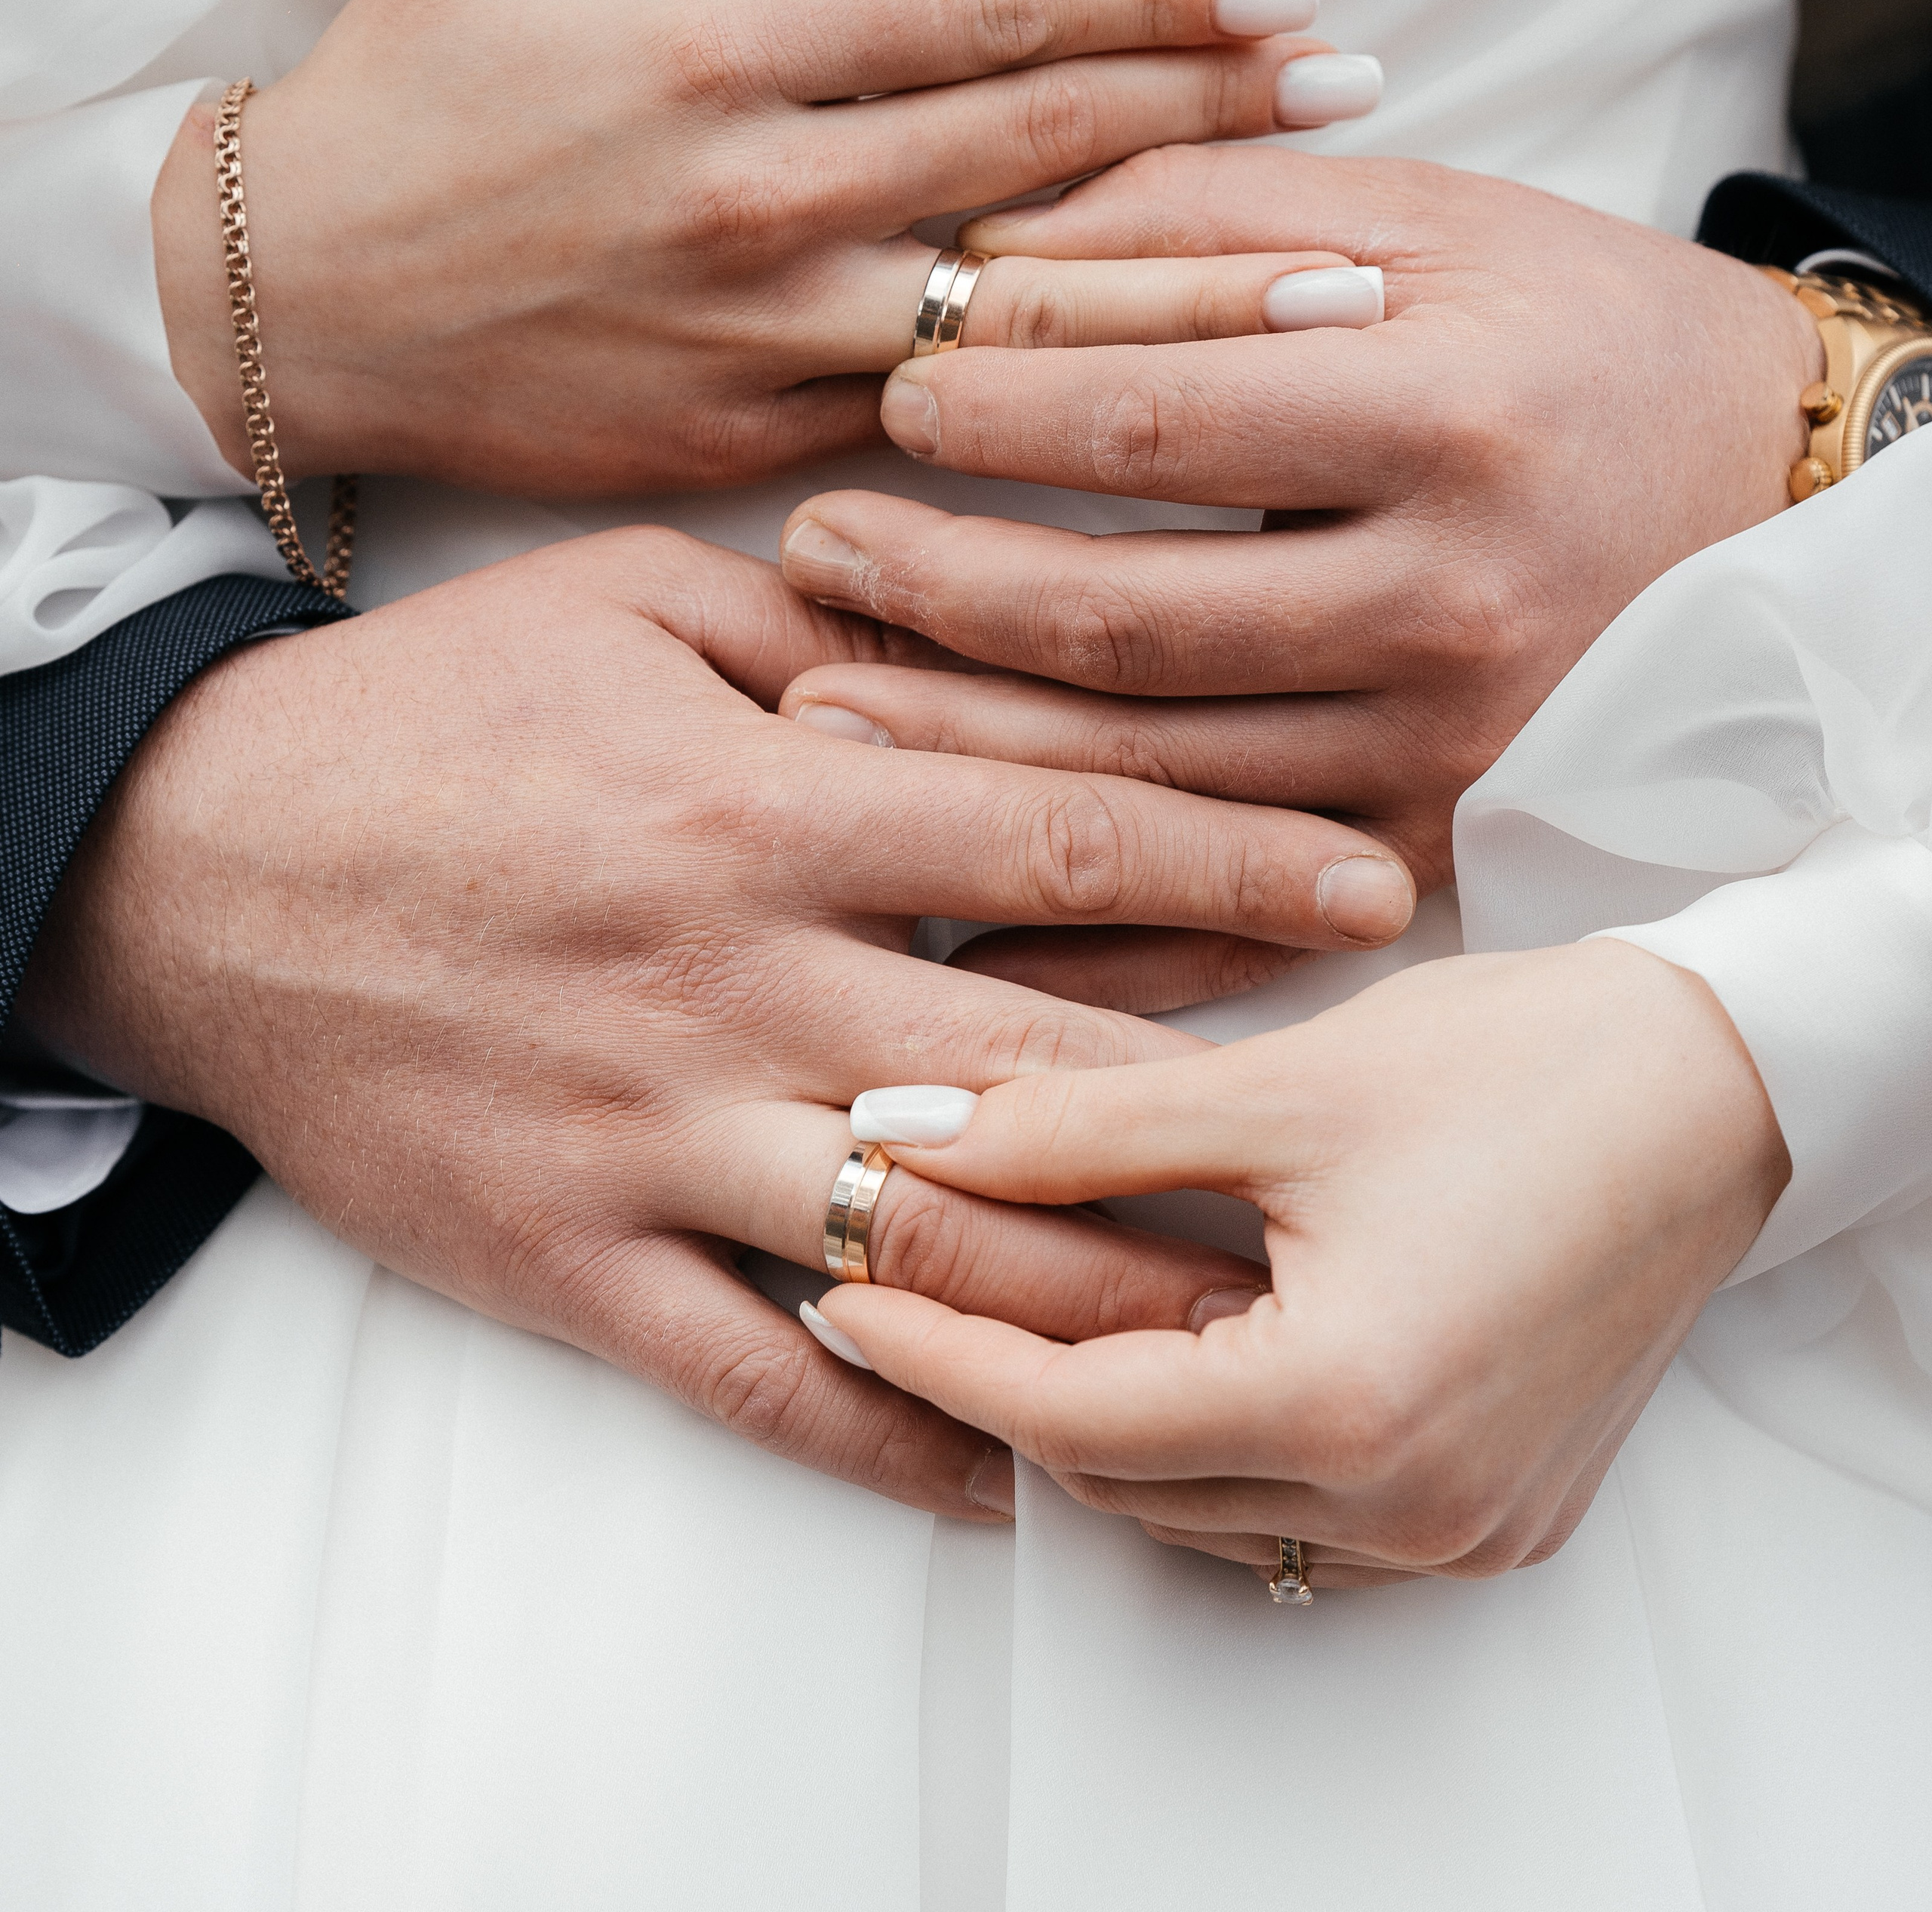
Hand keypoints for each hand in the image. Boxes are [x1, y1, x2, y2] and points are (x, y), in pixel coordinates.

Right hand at [16, 530, 1410, 1518]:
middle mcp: (730, 987)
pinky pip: (755, 1376)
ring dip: (1098, 1303)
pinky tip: (1010, 1473)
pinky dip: (892, 1439)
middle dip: (1227, 1109)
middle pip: (1038, 1072)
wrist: (188, 863)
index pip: (1059, 840)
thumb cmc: (421, 715)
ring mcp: (649, 1137)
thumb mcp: (623, 602)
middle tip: (1376, 1144)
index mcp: (760, 810)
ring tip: (1250, 1329)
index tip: (1378, 887)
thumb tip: (990, 646)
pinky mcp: (566, 1255)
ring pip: (923, 1251)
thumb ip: (824, 631)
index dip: (1237, 864)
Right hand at [152, 0, 1365, 496]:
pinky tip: (1170, 415)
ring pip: (1013, 319)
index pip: (984, 14)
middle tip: (1361, 105)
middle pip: (1034, 156)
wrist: (284, 315)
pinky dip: (1054, 415)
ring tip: (1340, 299)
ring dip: (1186, 303)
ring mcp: (760, 341)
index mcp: (716, 55)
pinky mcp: (744, 445)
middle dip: (1213, 123)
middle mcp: (760, 203)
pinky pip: (931, 430)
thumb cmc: (396, 105)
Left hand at [772, 148, 1823, 962]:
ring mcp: (1441, 748)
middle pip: (1122, 625)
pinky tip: (962, 917)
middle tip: (810, 552)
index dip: (988, 412)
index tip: (892, 389)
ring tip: (823, 699)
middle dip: (934, 592)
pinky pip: (1236, 920)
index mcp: (1440, 420)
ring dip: (966, 752)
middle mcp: (1442, 604)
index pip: (1149, 427)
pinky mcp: (1438, 841)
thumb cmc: (1583, 335)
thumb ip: (1208, 212)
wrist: (1780, 498)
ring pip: (1151, 783)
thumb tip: (989, 249)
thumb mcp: (1428, 221)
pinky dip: (1095, 935)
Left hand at [808, 940, 1789, 1584]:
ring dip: (1107, 1414)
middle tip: (909, 1286)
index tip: (844, 1296)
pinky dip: (1212, 1432)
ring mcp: (1461, 1521)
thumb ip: (1079, 1128)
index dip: (939, 1358)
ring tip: (1024, 1301)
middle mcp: (1411, 1502)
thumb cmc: (1531, 1065)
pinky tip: (1173, 1336)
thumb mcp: (1284, 1087)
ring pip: (1208, 1504)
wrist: (1722, 1084)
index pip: (1074, 1423)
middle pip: (1131, 1481)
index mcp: (1352, 1405)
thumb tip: (914, 1131)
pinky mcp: (1495, 1505)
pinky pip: (1299, 1505)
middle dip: (1006, 1386)